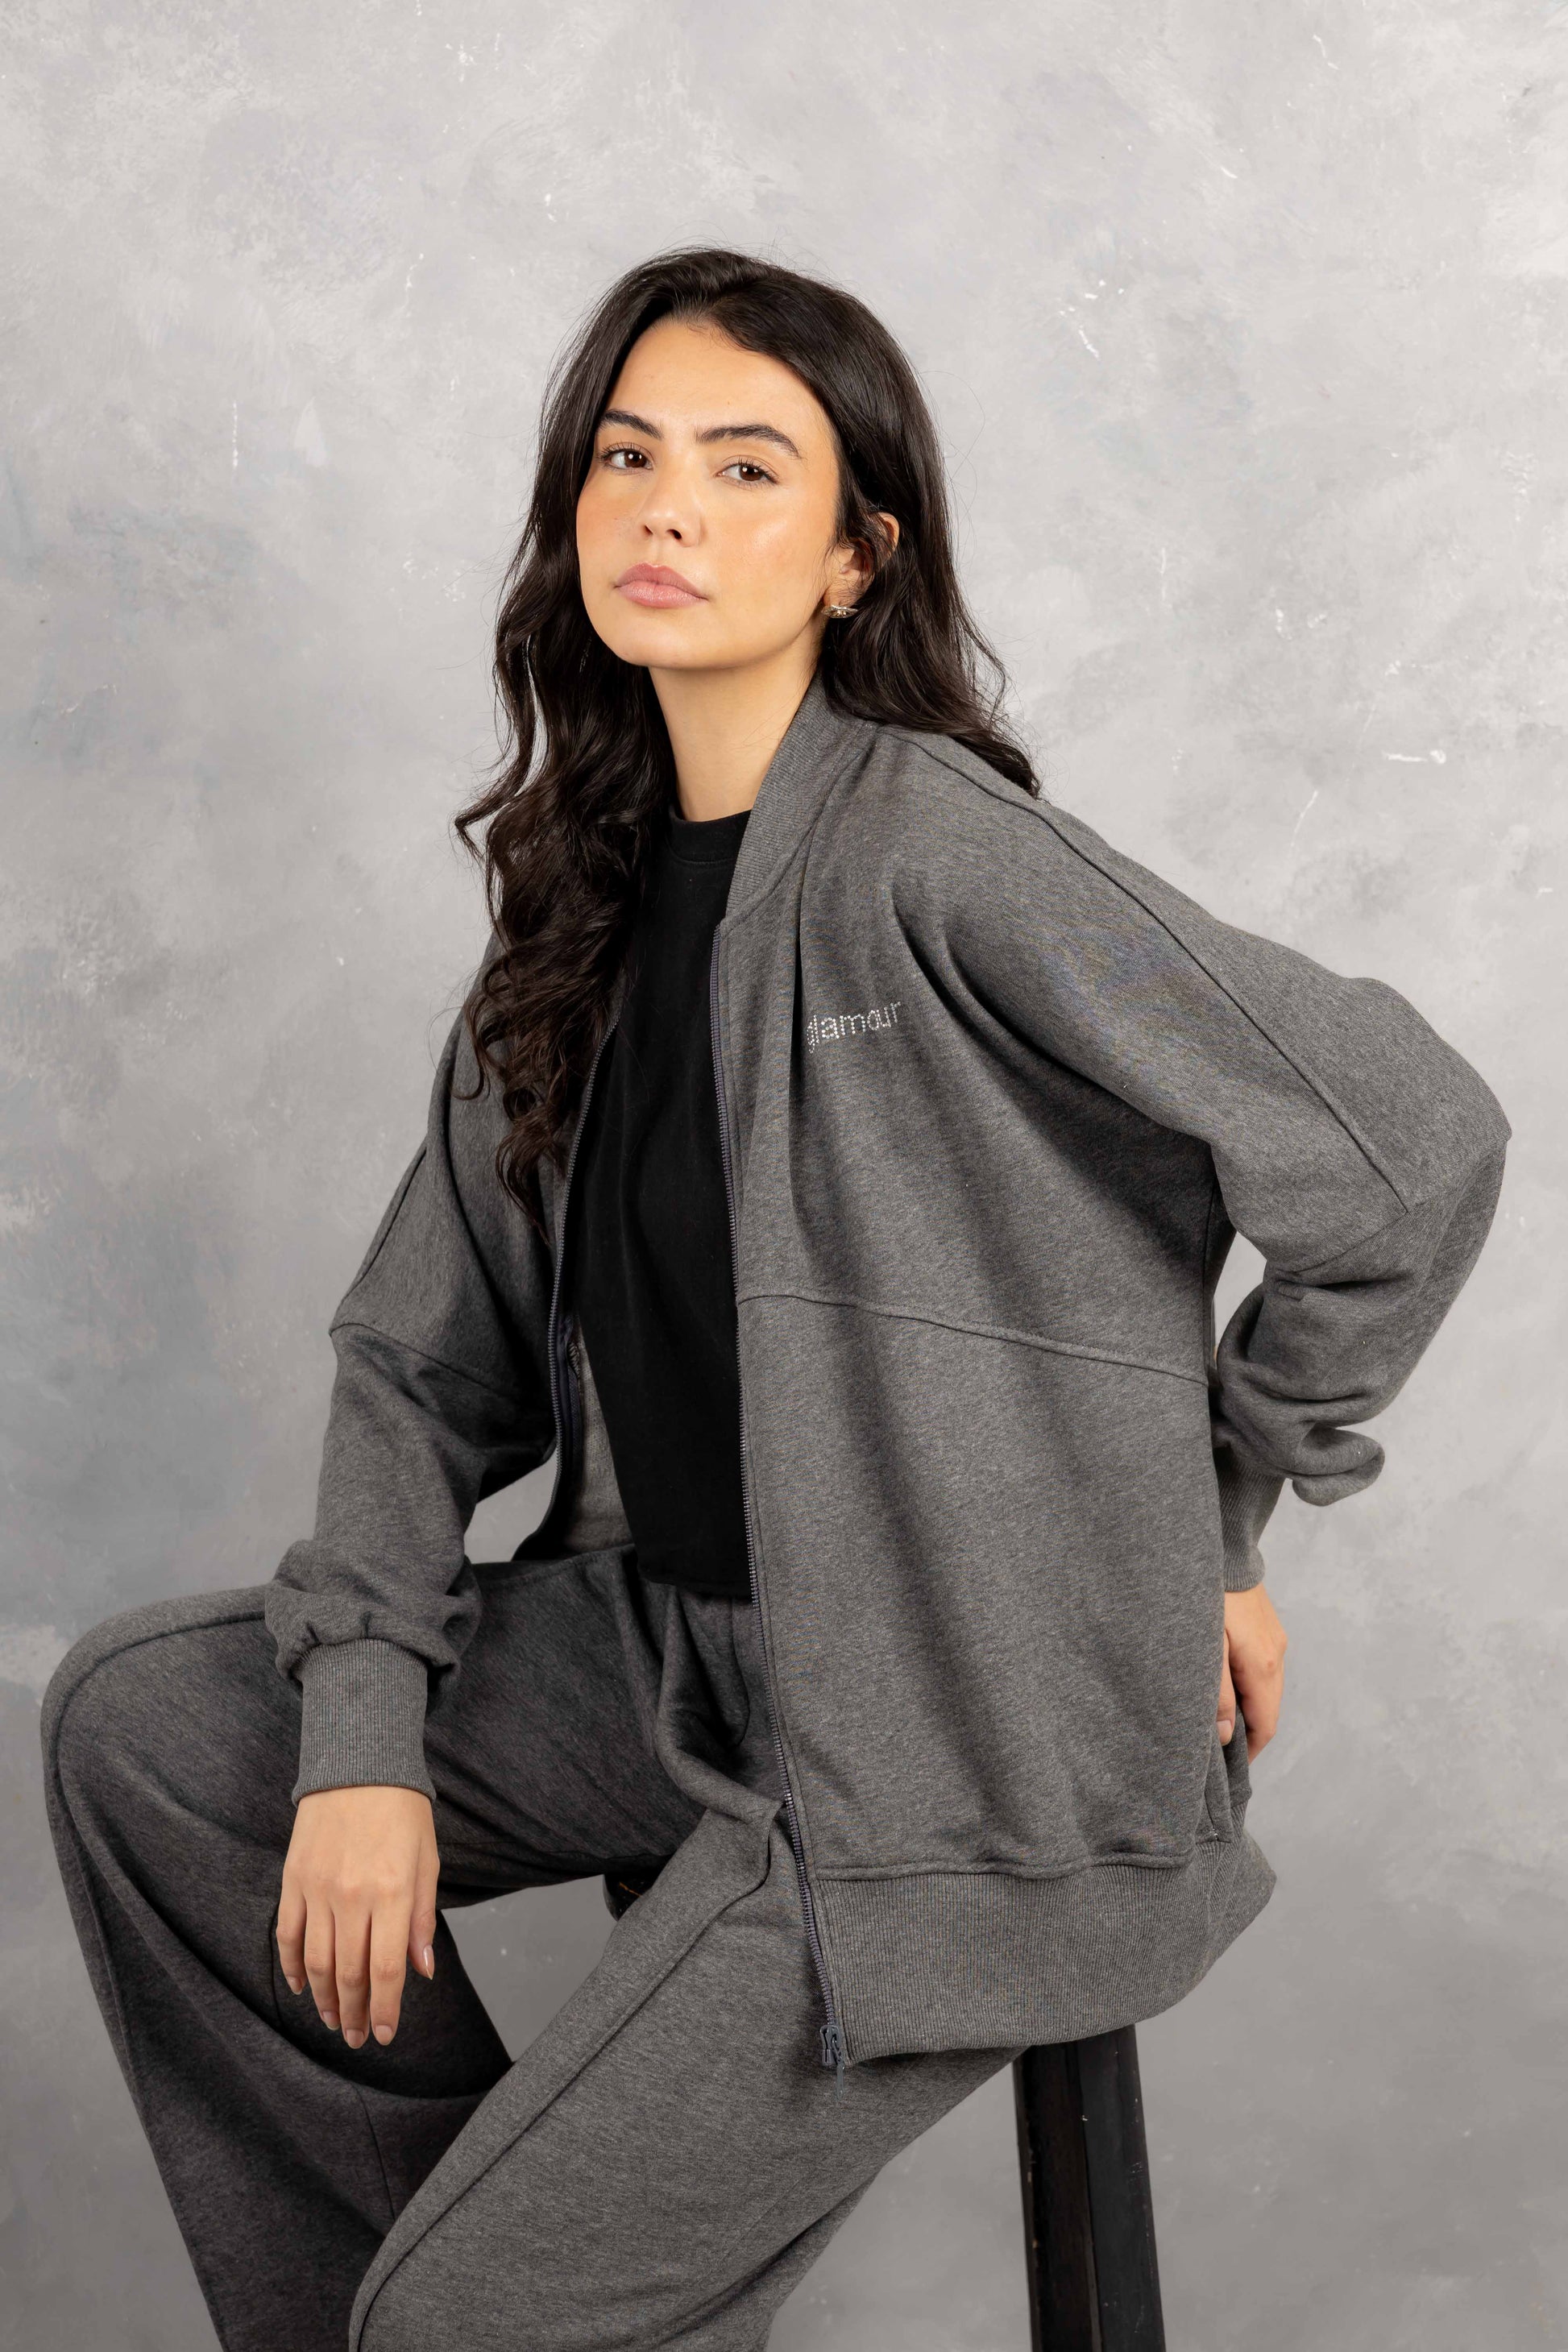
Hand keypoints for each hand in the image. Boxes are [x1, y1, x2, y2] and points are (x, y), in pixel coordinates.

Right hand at [276, 1786, 438, 2048]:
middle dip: (355, 2014)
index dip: (386, 2008)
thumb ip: (421, 1918)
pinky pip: (288, 1933)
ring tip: (333, 2020)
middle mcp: (352, 1895)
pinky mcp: (293, 1878)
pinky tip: (301, 1986)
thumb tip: (422, 1971)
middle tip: (358, 2038)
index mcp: (392, 1892)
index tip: (386, 2034)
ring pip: (316, 1961)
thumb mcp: (427, 1860)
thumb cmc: (403, 1812)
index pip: (386, 1969)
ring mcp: (318, 1888)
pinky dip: (292, 1965)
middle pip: (349, 1973)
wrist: (360, 1763)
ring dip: (324, 1999)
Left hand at [1219, 1583, 1287, 1763]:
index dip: (1248, 1751)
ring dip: (1246, 1707)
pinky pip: (1262, 1668)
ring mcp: (1275, 1640)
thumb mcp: (1206, 1648)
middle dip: (1246, 1732)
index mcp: (1263, 1667)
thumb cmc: (1207, 1596)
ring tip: (1216, 1716)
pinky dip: (1247, 1685)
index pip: (1265, 1726)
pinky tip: (1223, 1682)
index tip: (1226, 1767)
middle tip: (1214, 1745)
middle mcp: (1277, 1656)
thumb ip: (1216, 1694)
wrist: (1224, 1548)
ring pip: (1265, 1689)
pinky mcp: (1267, 1628)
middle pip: (1268, 1710)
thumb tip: (1226, 1736)